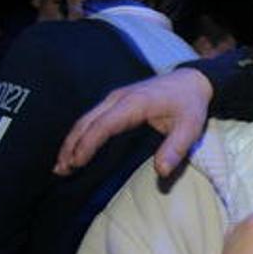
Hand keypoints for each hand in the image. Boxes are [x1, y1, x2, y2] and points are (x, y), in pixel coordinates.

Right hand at [53, 68, 212, 177]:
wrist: (191, 81)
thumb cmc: (190, 105)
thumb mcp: (190, 128)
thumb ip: (175, 149)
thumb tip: (161, 172)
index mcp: (135, 103)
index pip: (104, 125)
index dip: (88, 144)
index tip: (78, 162)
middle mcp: (119, 98)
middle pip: (87, 122)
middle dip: (71, 146)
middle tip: (61, 170)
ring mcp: (115, 98)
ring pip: (85, 119)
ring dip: (72, 141)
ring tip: (62, 165)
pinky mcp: (115, 101)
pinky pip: (92, 117)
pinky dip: (80, 134)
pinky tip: (75, 149)